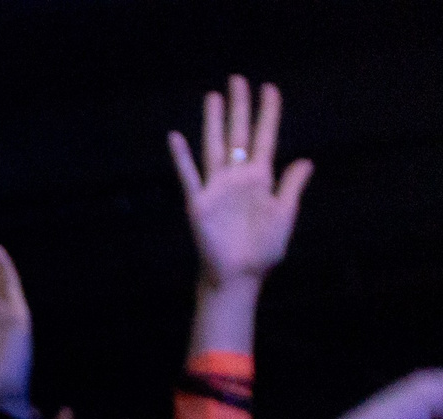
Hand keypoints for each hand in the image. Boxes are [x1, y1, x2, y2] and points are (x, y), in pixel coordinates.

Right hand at [170, 76, 312, 288]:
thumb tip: (305, 160)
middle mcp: (238, 177)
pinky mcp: (199, 203)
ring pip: (214, 147)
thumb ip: (291, 187)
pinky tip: (176, 137)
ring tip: (213, 97)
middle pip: (238, 134)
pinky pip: (189, 176)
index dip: (268, 113)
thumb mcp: (285, 215)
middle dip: (239, 107)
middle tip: (238, 79)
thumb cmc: (263, 250)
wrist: (239, 276)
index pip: (265, 138)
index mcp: (261, 178)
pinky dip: (181, 157)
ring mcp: (216, 188)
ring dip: (213, 122)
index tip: (270, 88)